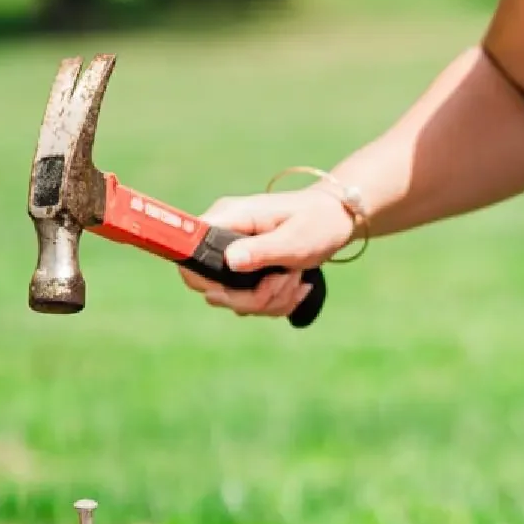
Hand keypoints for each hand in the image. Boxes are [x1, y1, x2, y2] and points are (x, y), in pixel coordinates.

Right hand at [178, 187, 354, 316]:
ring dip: (272, 300)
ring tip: (296, 276)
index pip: (188, 252)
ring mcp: (233, 258)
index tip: (239, 286)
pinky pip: (250, 304)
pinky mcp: (245, 275)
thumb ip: (263, 250)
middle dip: (253, 297)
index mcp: (228, 219)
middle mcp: (223, 238)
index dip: (204, 278)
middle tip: (285, 278)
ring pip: (234, 302)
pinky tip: (296, 285)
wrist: (335, 221)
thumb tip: (230, 261)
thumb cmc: (317, 222)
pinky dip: (276, 303)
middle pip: (211, 289)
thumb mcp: (295, 239)